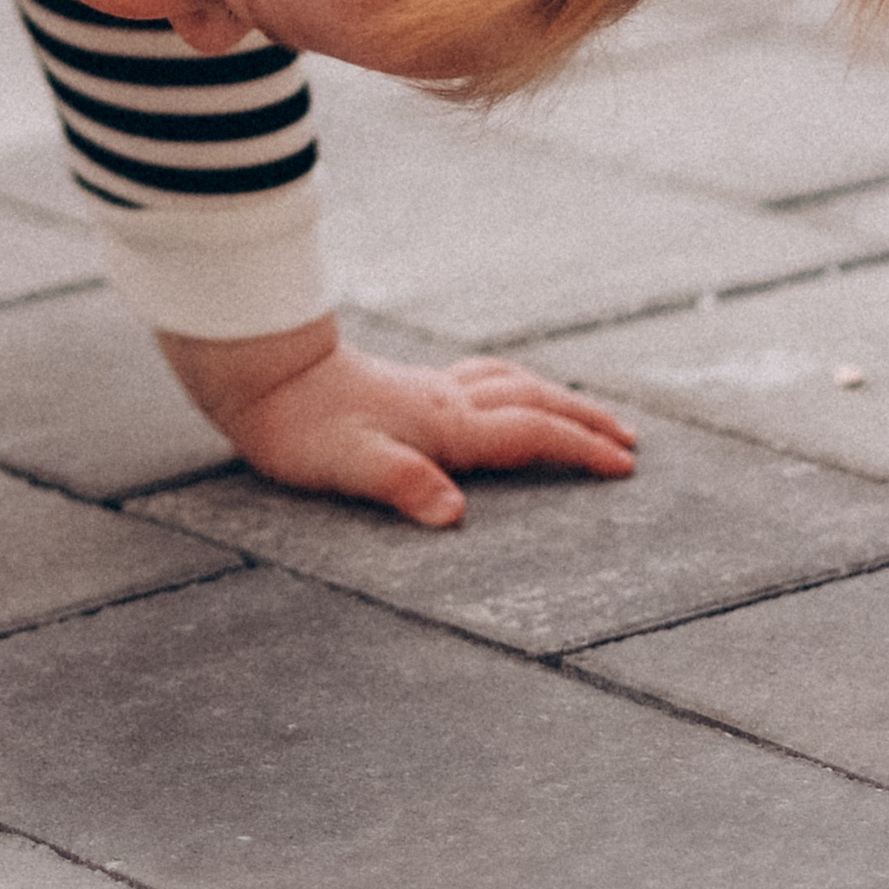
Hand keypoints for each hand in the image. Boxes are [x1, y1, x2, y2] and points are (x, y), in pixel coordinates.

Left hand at [161, 318, 636, 526]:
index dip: (581, 449)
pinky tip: (498, 393)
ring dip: (553, 396)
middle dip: (584, 418)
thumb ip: (402, 485)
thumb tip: (453, 513)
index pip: (531, 433)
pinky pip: (479, 379)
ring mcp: (426, 388)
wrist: (259, 375)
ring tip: (580, 411)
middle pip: (533, 399)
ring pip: (508, 383)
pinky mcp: (404, 386)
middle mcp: (445, 401)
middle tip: (628, 438)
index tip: (625, 467)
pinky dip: (510, 385)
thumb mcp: (349, 465)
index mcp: (445, 425)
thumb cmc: (300, 428)